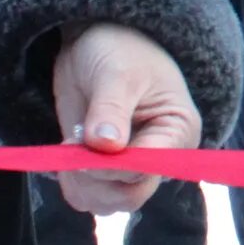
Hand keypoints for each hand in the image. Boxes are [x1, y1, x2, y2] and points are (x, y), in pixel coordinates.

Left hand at [52, 22, 202, 214]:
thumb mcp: (116, 73)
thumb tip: (105, 145)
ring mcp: (131, 167)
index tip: (82, 146)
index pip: (150, 169)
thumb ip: (110, 109)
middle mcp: (160, 157)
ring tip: (67, 146)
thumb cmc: (119, 48)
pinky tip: (65, 155)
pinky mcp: (106, 171)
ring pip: (107, 203)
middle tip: (69, 148)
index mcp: (178, 132)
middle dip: (93, 180)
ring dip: (79, 184)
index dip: (113, 167)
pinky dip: (71, 185)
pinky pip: (89, 197)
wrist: (98, 41)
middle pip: (130, 196)